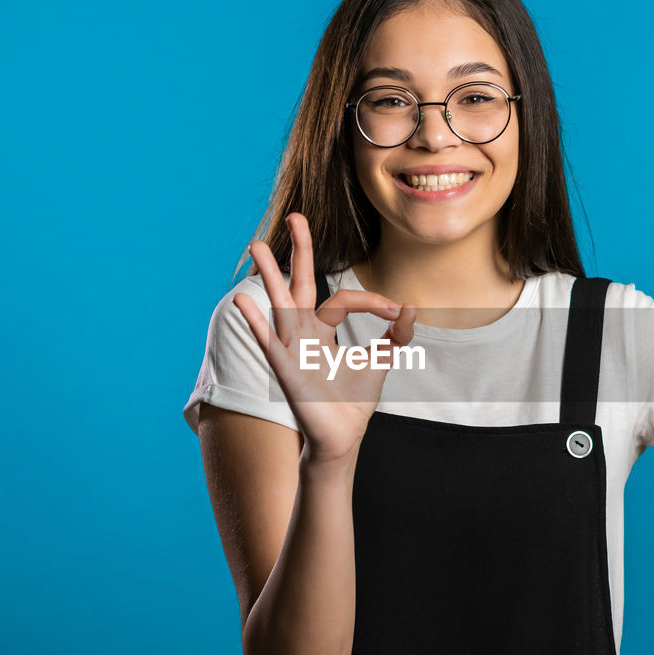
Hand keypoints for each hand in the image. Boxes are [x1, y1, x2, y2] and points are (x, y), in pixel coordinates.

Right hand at [232, 212, 416, 462]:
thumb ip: (395, 335)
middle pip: (298, 283)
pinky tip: (242, 300)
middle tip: (296, 217)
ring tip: (255, 245)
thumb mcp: (380, 362)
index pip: (342, 299)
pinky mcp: (285, 368)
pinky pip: (267, 340)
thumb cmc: (354, 401)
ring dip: (268, 275)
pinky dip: (254, 321)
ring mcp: (292, 348)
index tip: (396, 311)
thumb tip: (412, 307)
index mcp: (323, 329)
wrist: (342, 437)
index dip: (371, 300)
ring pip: (278, 304)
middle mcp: (304, 332)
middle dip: (297, 251)